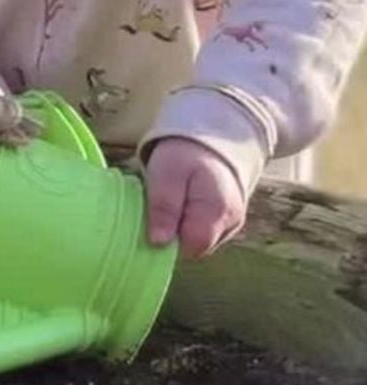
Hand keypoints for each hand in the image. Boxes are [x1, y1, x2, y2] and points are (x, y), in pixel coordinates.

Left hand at [144, 138, 246, 256]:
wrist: (211, 137)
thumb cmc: (184, 155)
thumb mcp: (166, 175)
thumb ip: (164, 207)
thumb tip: (159, 242)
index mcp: (217, 211)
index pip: (190, 247)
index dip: (167, 242)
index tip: (153, 221)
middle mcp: (231, 222)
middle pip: (195, 247)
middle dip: (173, 235)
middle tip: (160, 208)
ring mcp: (232, 223)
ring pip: (199, 242)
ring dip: (180, 230)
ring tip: (173, 202)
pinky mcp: (229, 221)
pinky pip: (205, 234)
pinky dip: (189, 225)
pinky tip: (183, 205)